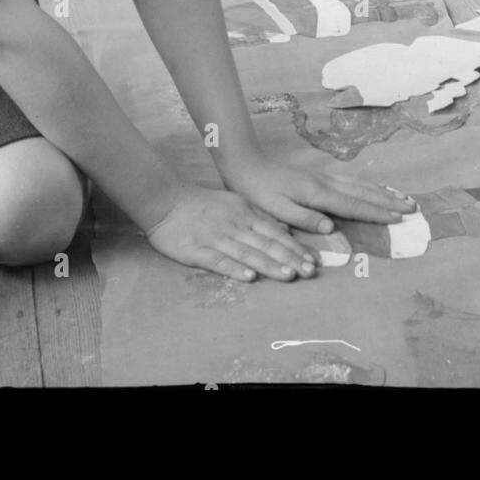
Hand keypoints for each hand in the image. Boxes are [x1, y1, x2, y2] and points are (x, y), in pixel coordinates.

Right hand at [144, 183, 319, 281]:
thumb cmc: (203, 204)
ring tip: (289, 276)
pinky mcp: (197, 251)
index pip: (275, 233)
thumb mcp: (236, 203)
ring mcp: (216, 238)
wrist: (167, 201)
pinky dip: (236, 270)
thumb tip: (287, 231)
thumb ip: (260, 217)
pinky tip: (250, 278)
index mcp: (245, 214)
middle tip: (310, 272)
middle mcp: (234, 226)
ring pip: (248, 254)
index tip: (313, 261)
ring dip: (270, 265)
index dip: (295, 248)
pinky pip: (219, 262)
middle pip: (266, 244)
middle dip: (290, 259)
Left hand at [222, 154, 413, 234]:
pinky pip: (350, 182)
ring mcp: (323, 177)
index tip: (399, 218)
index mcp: (317, 194)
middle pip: (363, 193)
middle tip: (412, 207)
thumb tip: (331, 227)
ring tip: (402, 197)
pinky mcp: (318, 176)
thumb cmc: (259, 192)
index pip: (354, 205)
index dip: (377, 213)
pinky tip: (373, 190)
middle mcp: (325, 183)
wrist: (247, 164)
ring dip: (382, 192)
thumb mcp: (276, 210)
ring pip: (359, 185)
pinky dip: (367, 186)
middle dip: (389, 201)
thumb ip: (304, 219)